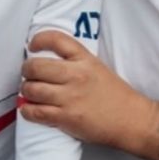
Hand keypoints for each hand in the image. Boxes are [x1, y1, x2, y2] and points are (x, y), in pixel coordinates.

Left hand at [20, 30, 154, 153]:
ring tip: (30, 92)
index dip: (38, 40)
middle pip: (36, 66)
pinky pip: (35, 112)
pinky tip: (29, 109)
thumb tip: (45, 60)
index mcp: (85, 59)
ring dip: (26, 91)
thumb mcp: (97, 67)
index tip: (32, 47)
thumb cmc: (115, 94)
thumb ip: (74, 61)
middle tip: (29, 75)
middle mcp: (76, 75)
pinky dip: (27, 110)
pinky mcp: (67, 118)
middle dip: (26, 70)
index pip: (55, 39)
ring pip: (32, 89)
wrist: (132, 120)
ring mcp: (70, 97)